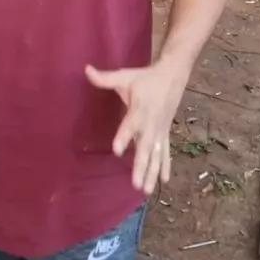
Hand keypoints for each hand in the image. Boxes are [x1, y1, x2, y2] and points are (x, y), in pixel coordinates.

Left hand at [86, 62, 184, 193]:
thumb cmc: (146, 78)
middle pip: (145, 148)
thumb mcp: (125, 76)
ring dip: (152, 173)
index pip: (130, 126)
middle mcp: (151, 124)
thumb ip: (105, 78)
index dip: (124, 137)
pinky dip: (165, 166)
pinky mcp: (165, 133)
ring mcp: (160, 131)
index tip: (116, 151)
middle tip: (135, 184)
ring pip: (156, 155)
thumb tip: (86, 69)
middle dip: (140, 166)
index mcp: (139, 110)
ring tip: (146, 190)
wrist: (173, 76)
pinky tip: (164, 182)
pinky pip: (165, 152)